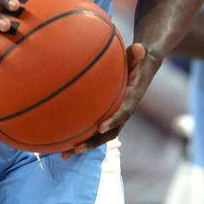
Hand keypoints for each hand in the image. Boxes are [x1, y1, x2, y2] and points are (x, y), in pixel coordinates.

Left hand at [61, 43, 153, 158]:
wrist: (143, 68)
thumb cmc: (138, 60)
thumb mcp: (139, 55)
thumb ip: (137, 54)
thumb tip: (139, 47)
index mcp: (131, 100)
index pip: (123, 113)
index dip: (113, 121)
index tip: (101, 127)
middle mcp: (123, 112)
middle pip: (109, 133)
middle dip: (93, 142)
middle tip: (76, 148)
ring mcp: (114, 116)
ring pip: (99, 136)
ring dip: (82, 146)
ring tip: (63, 155)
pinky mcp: (106, 115)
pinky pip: (92, 128)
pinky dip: (79, 134)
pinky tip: (60, 139)